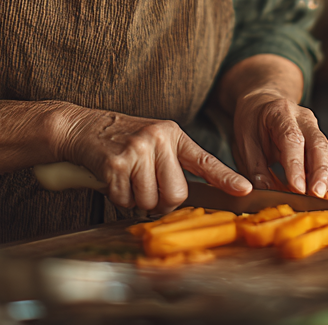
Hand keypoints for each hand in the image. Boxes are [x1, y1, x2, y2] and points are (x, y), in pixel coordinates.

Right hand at [54, 105, 250, 212]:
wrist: (82, 127)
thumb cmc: (120, 141)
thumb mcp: (152, 142)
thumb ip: (170, 165)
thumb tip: (181, 200)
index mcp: (172, 134)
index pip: (205, 160)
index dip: (226, 177)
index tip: (245, 189)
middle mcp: (158, 138)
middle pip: (176, 193)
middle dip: (160, 201)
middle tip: (144, 188)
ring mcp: (137, 149)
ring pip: (149, 200)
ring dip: (135, 200)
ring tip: (125, 179)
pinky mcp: (116, 162)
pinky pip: (125, 199)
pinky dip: (117, 197)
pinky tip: (111, 178)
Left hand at [231, 89, 327, 199]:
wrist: (265, 103)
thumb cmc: (253, 123)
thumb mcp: (244, 141)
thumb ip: (255, 168)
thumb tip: (266, 192)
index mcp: (281, 113)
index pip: (292, 139)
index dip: (296, 165)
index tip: (298, 189)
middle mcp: (305, 119)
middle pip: (319, 145)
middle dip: (321, 173)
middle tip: (319, 196)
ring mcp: (318, 131)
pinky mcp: (325, 144)